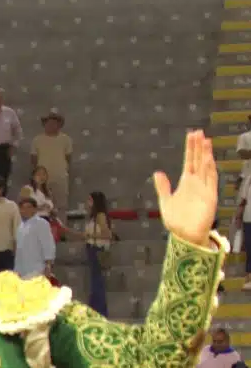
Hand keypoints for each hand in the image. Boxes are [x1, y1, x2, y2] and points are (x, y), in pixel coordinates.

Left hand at [155, 130, 218, 247]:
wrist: (185, 235)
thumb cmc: (176, 221)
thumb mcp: (165, 201)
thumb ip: (163, 187)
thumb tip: (157, 173)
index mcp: (185, 183)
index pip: (189, 161)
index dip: (190, 149)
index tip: (191, 136)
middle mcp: (196, 183)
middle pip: (198, 160)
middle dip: (198, 147)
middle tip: (198, 132)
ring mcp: (204, 188)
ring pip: (205, 167)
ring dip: (205, 154)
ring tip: (205, 140)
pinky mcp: (210, 196)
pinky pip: (211, 180)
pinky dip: (210, 169)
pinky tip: (208, 158)